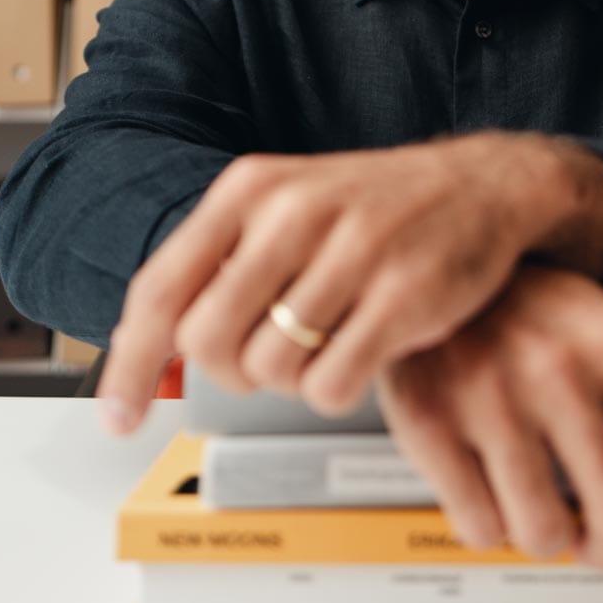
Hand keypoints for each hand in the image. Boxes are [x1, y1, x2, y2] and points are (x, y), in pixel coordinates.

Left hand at [97, 132, 602, 432]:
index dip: (130, 365)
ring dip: (293, 377)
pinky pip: (330, 385)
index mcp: (254, 189)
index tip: (119, 417)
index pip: (161, 289)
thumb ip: (222, 259)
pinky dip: (337, 388)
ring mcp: (353, 251)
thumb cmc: (378, 207)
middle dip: (230, 370)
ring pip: (269, 370)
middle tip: (269, 357)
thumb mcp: (291, 202)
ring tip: (329, 341)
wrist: (483, 185)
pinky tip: (361, 353)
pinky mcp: (404, 294)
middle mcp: (296, 213)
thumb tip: (148, 342)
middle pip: (207, 342)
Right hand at [376, 264, 602, 594]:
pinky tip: (491, 486)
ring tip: (538, 503)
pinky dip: (489, 525)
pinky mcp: (431, 419)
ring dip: (548, 537)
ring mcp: (490, 394)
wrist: (435, 264)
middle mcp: (557, 368)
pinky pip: (478, 524)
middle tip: (600, 545)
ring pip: (543, 530)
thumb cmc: (529, 303)